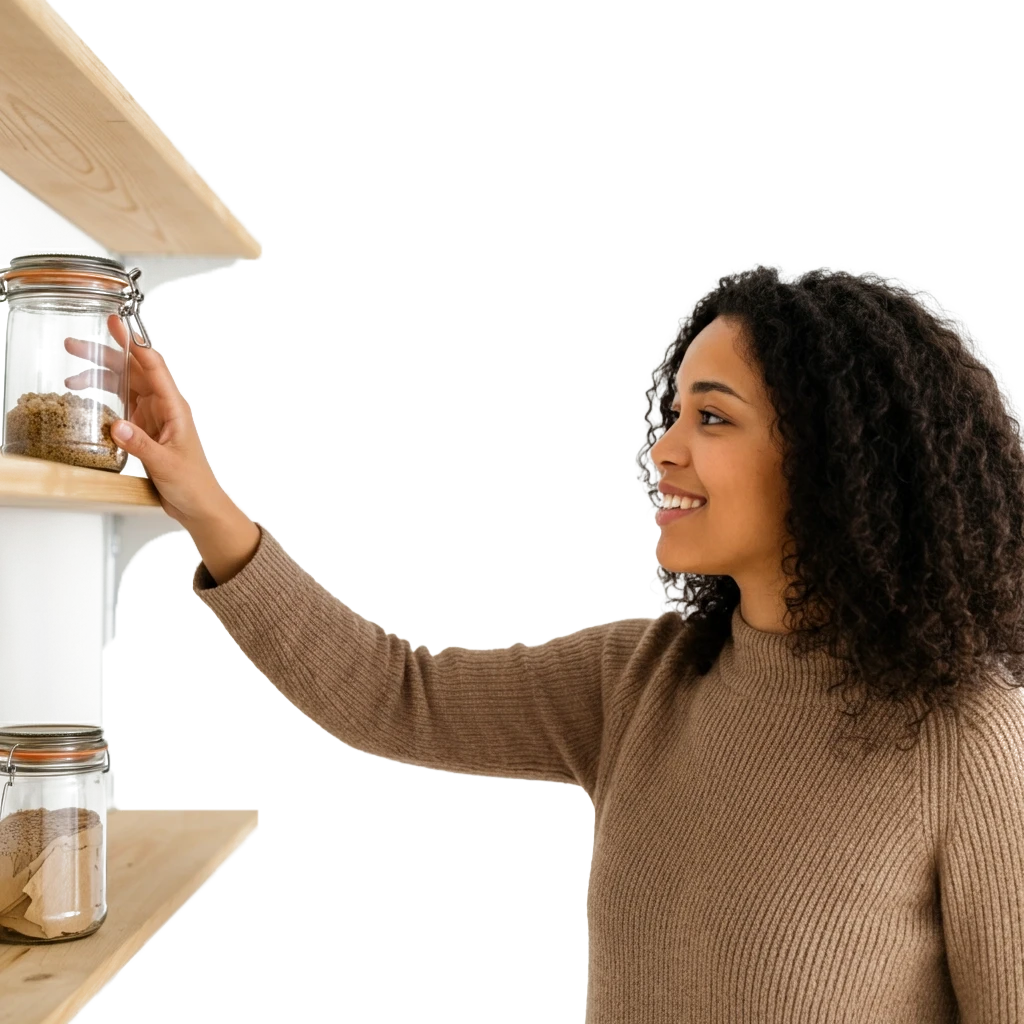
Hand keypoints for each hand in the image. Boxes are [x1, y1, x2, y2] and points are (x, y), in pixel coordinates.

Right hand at [63, 314, 231, 526]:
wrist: (197, 504)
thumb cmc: (192, 483)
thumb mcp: (165, 464)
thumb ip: (140, 445)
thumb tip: (117, 426)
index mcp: (174, 407)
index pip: (152, 365)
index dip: (133, 342)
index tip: (115, 324)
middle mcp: (164, 407)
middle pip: (132, 371)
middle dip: (105, 355)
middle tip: (76, 344)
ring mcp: (153, 416)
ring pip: (124, 387)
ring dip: (99, 378)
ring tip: (72, 377)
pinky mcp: (144, 429)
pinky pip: (121, 405)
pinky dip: (103, 399)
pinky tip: (86, 398)